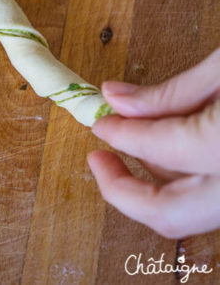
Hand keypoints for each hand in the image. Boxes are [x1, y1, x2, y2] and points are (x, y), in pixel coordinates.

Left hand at [88, 47, 219, 237]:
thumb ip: (169, 93)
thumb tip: (112, 99)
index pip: (155, 146)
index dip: (119, 132)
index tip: (99, 122)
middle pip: (167, 214)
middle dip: (122, 190)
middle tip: (98, 159)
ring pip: (189, 210)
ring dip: (154, 181)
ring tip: (137, 140)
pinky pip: (208, 200)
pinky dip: (184, 180)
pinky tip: (174, 148)